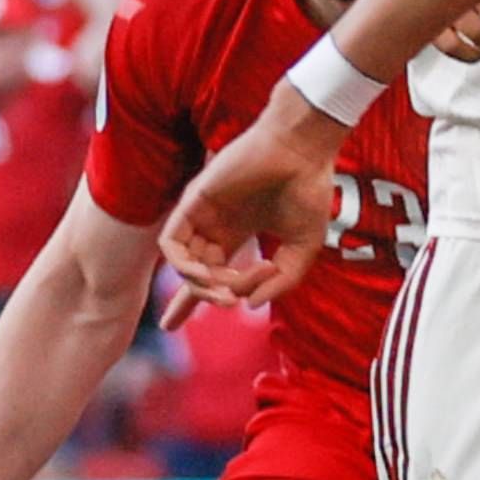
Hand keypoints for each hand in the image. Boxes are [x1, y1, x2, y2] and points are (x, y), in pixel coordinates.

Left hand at [162, 101, 343, 313]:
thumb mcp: (303, 249)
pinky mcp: (193, 202)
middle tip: (232, 302)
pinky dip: (183, 265)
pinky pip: (171, 243)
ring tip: (225, 289)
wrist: (303, 151)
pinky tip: (207, 273)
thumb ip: (281, 281)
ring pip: (180, 263)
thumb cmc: (308, 191)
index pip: (206, 274)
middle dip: (206, 298)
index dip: (189, 302)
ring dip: (199, 285)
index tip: (171, 328)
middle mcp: (214, 226)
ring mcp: (201, 214)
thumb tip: (248, 305)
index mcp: (236, 233)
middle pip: (190, 274)